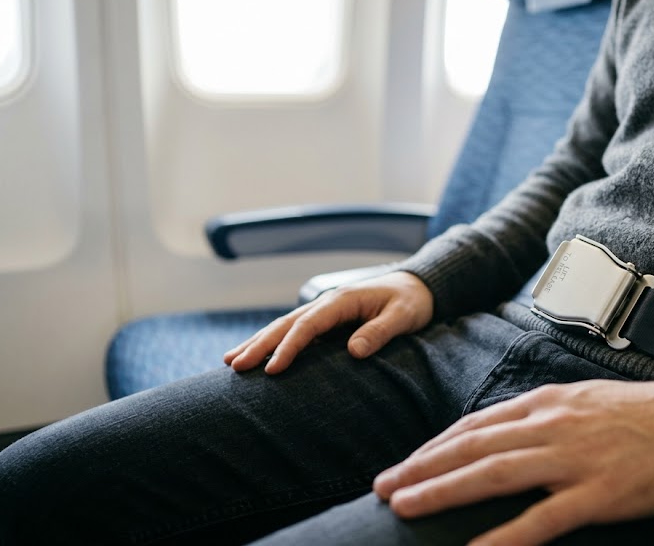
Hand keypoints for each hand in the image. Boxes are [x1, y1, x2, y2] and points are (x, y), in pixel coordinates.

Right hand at [223, 271, 432, 374]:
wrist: (419, 286)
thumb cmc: (412, 302)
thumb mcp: (403, 316)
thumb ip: (380, 332)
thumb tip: (354, 351)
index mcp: (342, 300)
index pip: (309, 325)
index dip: (289, 347)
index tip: (272, 370)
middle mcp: (328, 303)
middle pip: (287, 325)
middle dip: (259, 345)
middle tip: (234, 366)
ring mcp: (325, 311)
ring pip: (285, 327)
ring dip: (258, 343)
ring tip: (231, 362)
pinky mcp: (328, 322)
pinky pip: (295, 333)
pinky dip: (273, 344)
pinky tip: (257, 357)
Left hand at [373, 378, 653, 545]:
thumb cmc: (646, 413)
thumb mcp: (586, 400)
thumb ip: (544, 415)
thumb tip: (504, 433)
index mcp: (548, 403)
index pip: (477, 424)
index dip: (435, 446)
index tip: (407, 463)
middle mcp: (552, 426)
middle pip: (473, 447)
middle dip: (422, 468)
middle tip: (384, 487)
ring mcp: (573, 460)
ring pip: (493, 475)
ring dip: (442, 491)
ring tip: (405, 506)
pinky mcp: (598, 496)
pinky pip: (542, 520)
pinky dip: (504, 537)